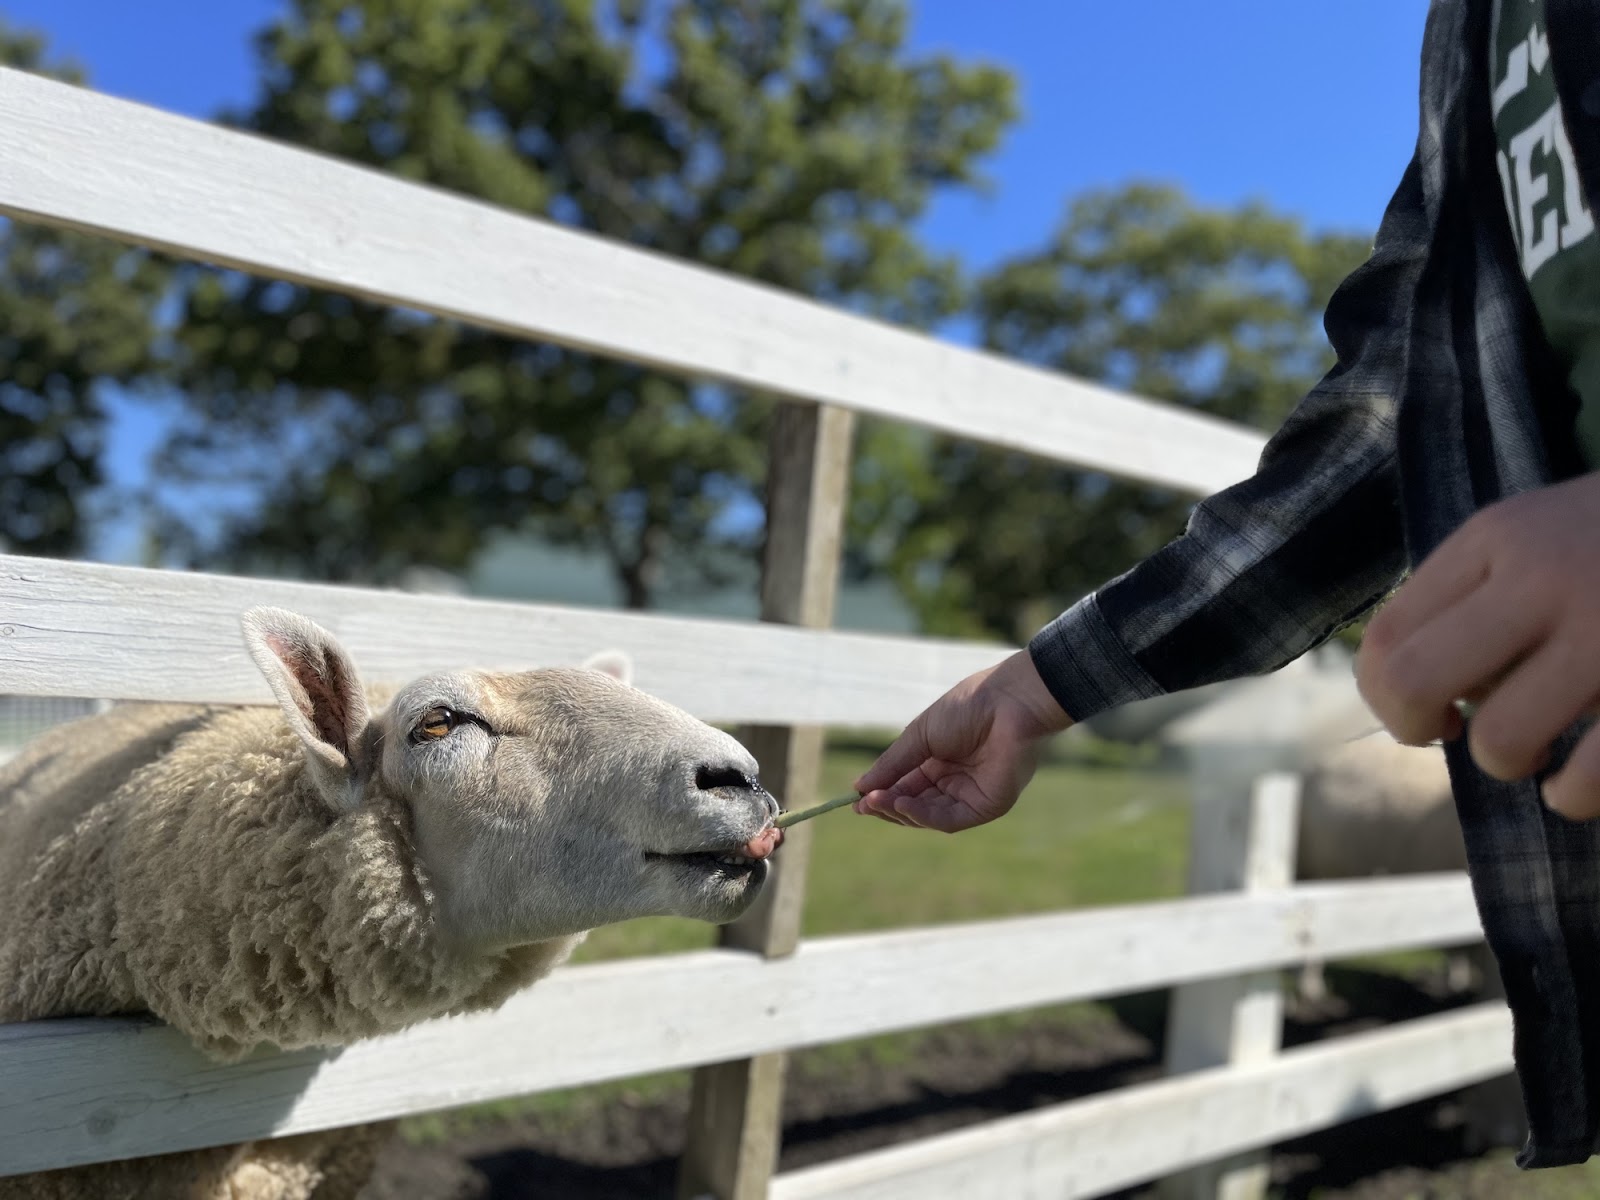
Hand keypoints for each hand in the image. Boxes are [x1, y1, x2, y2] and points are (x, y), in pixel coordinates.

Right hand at [853, 649, 1072, 831]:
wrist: (1009, 701)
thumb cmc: (968, 708)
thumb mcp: (920, 735)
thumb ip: (893, 763)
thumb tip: (859, 787)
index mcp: (940, 761)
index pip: (906, 787)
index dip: (882, 795)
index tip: (857, 800)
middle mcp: (955, 782)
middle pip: (915, 805)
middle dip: (888, 806)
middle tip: (863, 804)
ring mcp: (972, 795)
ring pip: (929, 816)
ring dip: (900, 811)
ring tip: (876, 802)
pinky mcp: (988, 806)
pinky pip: (950, 820)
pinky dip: (923, 815)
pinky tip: (903, 804)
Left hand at [1356, 471, 1599, 818]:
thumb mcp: (1538, 534)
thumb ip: (1473, 595)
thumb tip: (1414, 695)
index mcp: (1498, 538)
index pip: (1387, 634)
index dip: (1385, 693)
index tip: (1426, 707)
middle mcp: (1545, 577)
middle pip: (1416, 681)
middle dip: (1417, 727)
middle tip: (1452, 735)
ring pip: (1501, 741)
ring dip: (1510, 765)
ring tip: (1538, 755)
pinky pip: (1592, 775)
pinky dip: (1576, 796)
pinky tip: (1581, 783)